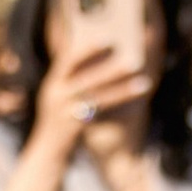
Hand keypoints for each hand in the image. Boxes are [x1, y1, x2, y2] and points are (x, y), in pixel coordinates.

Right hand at [32, 32, 148, 155]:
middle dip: (110, 67)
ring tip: (144, 80)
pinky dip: (119, 103)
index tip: (107, 38)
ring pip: (97, 95)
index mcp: (52, 84)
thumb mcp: (60, 97)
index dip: (88, 49)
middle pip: (86, 77)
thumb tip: (93, 55)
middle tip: (134, 59)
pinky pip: (100, 113)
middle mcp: (55, 95)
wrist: (46, 152)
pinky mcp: (72, 127)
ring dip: (122, 87)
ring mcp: (62, 112)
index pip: (67, 60)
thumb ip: (72, 78)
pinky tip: (136, 96)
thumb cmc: (59, 121)